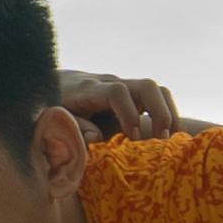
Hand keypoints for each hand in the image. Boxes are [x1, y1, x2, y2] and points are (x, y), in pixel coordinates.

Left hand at [51, 69, 181, 141]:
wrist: (53, 82)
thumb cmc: (53, 104)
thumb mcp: (56, 117)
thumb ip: (74, 127)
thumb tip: (96, 138)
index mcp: (89, 90)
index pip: (117, 92)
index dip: (129, 114)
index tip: (133, 138)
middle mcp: (111, 83)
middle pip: (146, 86)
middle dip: (160, 113)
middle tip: (161, 141)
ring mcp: (123, 86)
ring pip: (157, 91)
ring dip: (169, 114)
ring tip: (170, 141)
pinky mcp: (131, 94)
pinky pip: (156, 98)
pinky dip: (166, 115)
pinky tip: (167, 137)